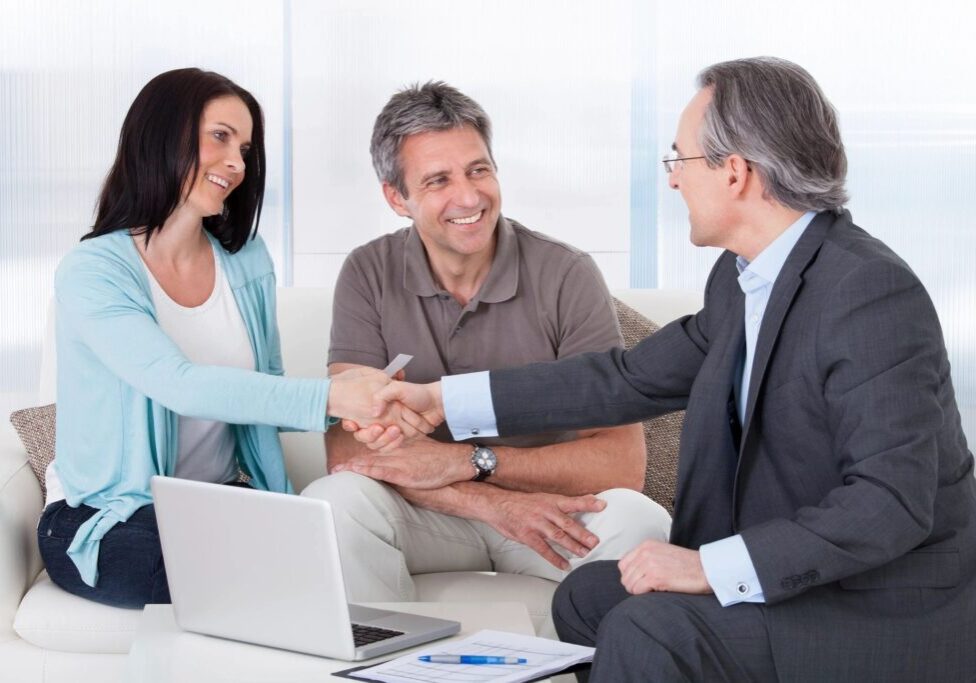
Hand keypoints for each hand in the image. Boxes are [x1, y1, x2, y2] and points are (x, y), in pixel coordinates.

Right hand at [328, 368, 434, 440]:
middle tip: (379, 428)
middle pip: (363, 436)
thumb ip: (382, 396)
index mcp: (375, 408)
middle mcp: (379, 421)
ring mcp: (388, 431)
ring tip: (396, 430)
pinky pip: (389, 448)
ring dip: (383, 439)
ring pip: (375, 444)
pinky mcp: (398, 439)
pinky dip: (393, 443)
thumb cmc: (417, 393)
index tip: (353, 425)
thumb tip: (373, 413)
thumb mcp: (398, 387)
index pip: (355, 421)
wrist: (436, 404)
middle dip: (369, 435)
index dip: (350, 425)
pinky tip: (401, 435)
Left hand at [331, 436, 472, 488]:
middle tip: (334, 466)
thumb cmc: (439, 457)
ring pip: (370, 462)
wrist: (454, 462)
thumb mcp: (420, 447)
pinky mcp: (402, 472)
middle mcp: (396, 450)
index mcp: (400, 444)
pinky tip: (354, 471)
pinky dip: (365, 471)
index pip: (376, 445)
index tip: (345, 455)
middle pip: (368, 454)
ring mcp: (398, 461)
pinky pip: (379, 471)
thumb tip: (397, 456)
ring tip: (336, 470)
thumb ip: (407, 451)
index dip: (358, 450)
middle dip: (351, 460)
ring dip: (353, 467)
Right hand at [480, 488, 606, 570]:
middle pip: (567, 523)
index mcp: (550, 501)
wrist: (497, 505)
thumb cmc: (522, 503)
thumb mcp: (542, 499)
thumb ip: (560, 505)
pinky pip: (544, 549)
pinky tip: (564, 565)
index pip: (572, 502)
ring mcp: (536, 524)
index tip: (602, 505)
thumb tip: (581, 507)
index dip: (587, 503)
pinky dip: (555, 558)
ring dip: (572, 547)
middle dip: (583, 533)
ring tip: (584, 554)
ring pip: (558, 537)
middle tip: (595, 542)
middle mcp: (545, 511)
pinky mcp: (527, 536)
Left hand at [617, 539, 711, 594]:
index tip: (642, 581)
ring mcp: (649, 564)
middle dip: (634, 586)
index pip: (623, 565)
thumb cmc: (687, 565)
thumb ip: (646, 559)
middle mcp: (645, 552)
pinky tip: (658, 591)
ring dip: (640, 592)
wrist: (706, 569)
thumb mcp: (662, 554)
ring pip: (629, 585)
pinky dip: (644, 595)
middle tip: (650, 589)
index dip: (631, 576)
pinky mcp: (656, 577)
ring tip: (655, 590)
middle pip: (625, 577)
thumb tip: (631, 575)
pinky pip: (637, 590)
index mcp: (646, 545)